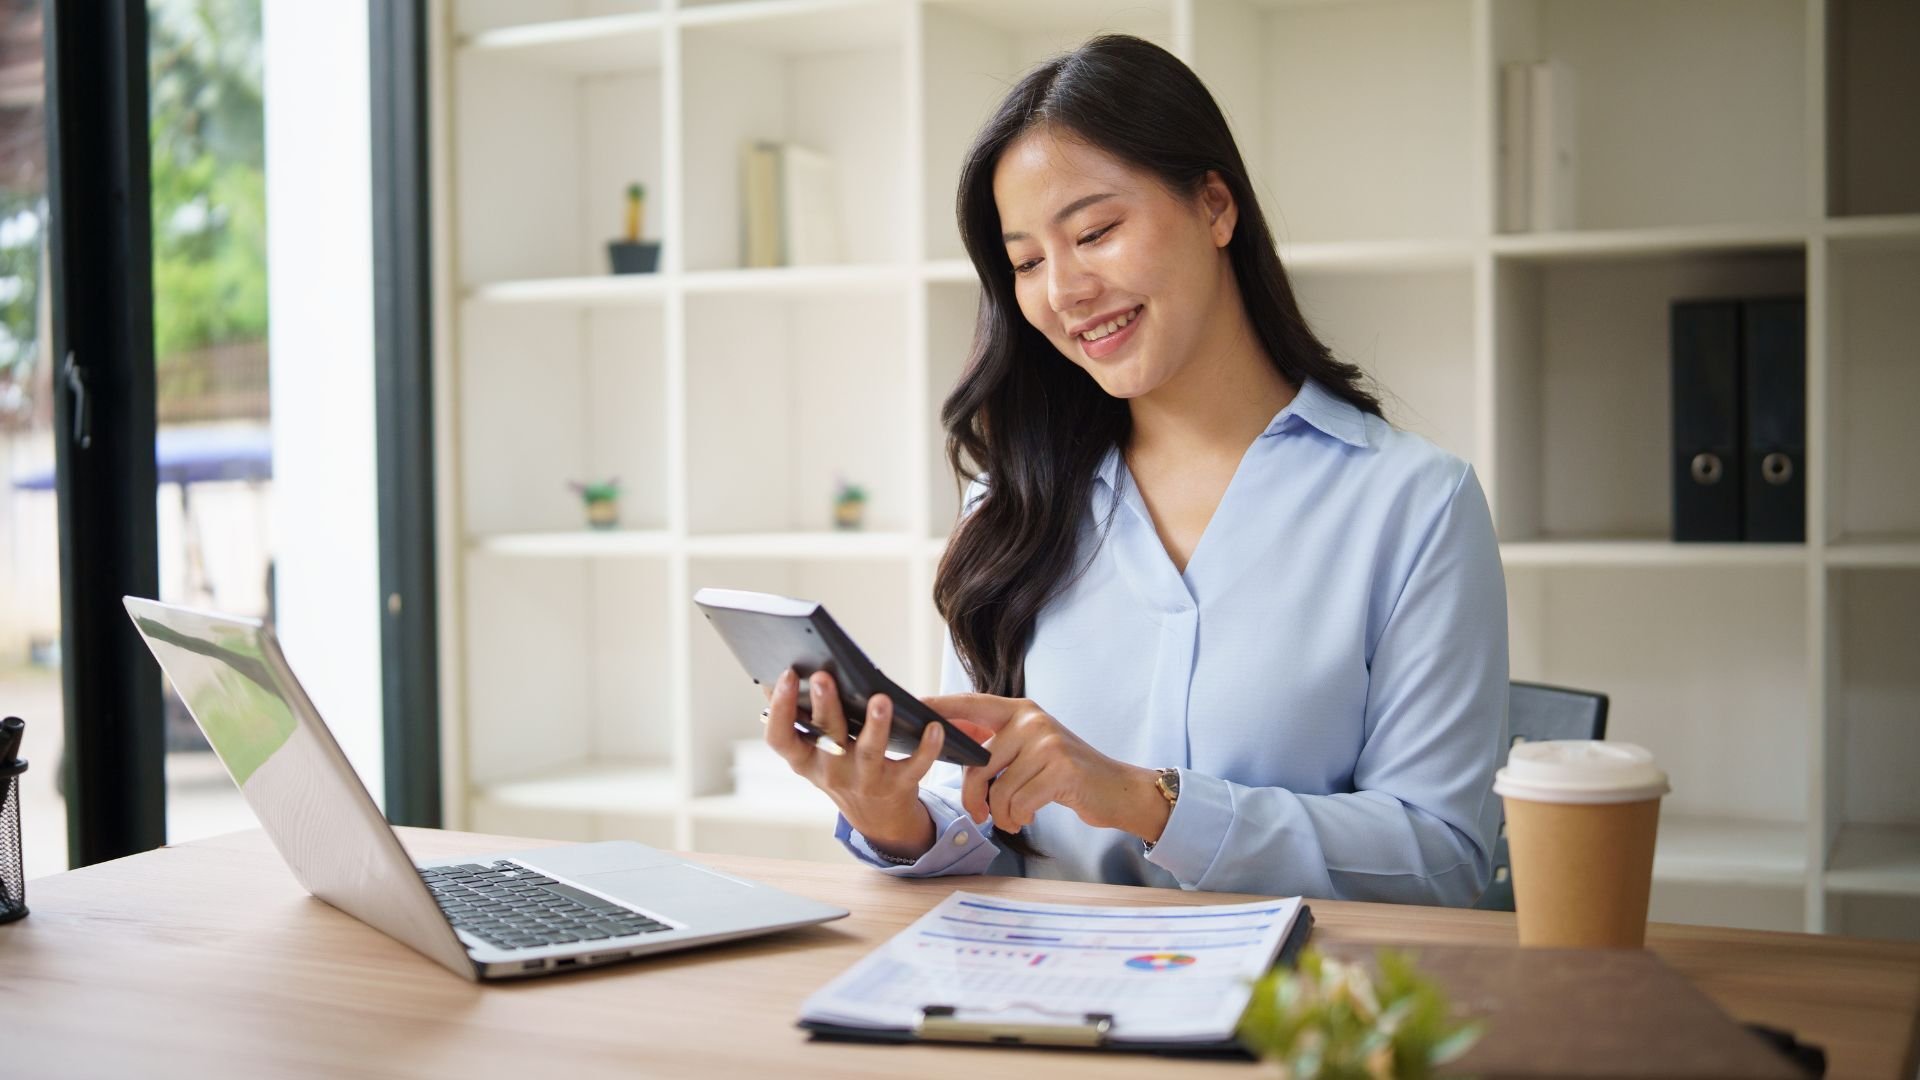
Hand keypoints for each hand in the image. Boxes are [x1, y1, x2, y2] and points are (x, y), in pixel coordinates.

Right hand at [762, 668, 944, 859]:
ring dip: (875, 726)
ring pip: (869, 753)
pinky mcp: (898, 786)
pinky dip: (926, 748)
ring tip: (880, 699)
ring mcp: (864, 781)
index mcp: (803, 758)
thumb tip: (780, 670)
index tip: (785, 674)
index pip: (780, 737)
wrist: (875, 816)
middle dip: (824, 706)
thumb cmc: (840, 765)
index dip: (779, 708)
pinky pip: (914, 767)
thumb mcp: (812, 750)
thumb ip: (799, 716)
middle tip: (822, 676)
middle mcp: (830, 771)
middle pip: (826, 737)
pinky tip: (933, 726)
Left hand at [920, 693, 1170, 842]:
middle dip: (972, 795)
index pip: (970, 705)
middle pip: (977, 762)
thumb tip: (950, 743)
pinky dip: (1018, 818)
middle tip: (979, 813)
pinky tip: (1029, 816)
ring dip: (1001, 813)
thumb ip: (996, 743)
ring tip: (1013, 816)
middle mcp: (1032, 720)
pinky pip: (1017, 802)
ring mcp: (1047, 742)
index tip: (913, 706)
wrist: (1117, 790)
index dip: (940, 707)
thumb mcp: (1031, 749)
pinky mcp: (1060, 769)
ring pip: (997, 789)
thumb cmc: (1065, 774)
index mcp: (1020, 710)